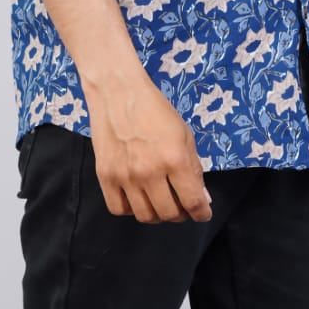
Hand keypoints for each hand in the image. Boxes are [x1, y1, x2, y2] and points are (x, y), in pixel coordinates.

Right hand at [84, 68, 212, 223]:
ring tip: (161, 201)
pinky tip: (137, 197)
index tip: (202, 213)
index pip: (193, 202)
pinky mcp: (105, 176)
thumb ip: (193, 168)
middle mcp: (149, 172)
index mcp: (174, 159)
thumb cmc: (155, 109)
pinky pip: (119, 209)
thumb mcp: (184, 134)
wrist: (118, 92)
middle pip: (169, 214)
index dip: (202, 213)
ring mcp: (125, 176)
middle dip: (181, 214)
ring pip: (145, 216)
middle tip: (182, 204)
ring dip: (158, 214)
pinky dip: (131, 209)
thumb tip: (202, 198)